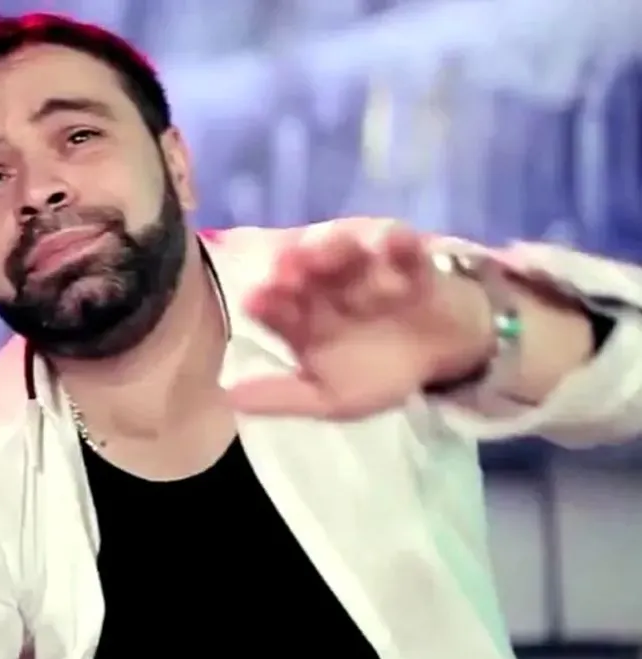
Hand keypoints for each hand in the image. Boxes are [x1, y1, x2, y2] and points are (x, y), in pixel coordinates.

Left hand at [226, 218, 494, 419]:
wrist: (443, 359)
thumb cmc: (378, 373)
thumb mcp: (331, 398)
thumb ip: (284, 398)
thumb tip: (230, 400)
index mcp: (301, 318)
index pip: (276, 307)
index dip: (266, 302)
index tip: (256, 300)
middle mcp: (325, 288)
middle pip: (305, 273)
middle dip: (294, 269)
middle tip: (285, 270)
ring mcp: (366, 271)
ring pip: (346, 253)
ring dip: (333, 249)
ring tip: (321, 254)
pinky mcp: (409, 263)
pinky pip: (404, 250)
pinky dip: (400, 245)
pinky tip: (393, 243)